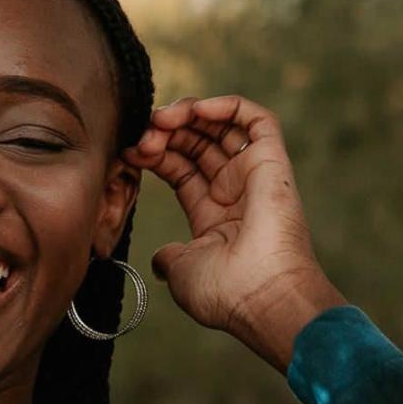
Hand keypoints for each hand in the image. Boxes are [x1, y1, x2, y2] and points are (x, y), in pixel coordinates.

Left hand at [123, 94, 335, 341]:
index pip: (181, 169)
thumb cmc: (225, 293)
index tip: (129, 152)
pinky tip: (196, 109)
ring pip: (222, 127)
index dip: (155, 155)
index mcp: (215, 217)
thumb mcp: (181, 272)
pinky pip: (256, 120)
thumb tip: (160, 259)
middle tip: (143, 135)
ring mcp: (255, 177)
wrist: (262, 297)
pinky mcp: (273, 163)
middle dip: (166, 133)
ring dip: (188, 114)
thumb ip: (169, 258)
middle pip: (198, 144)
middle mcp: (236, 193)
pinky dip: (227, 106)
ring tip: (161, 119)